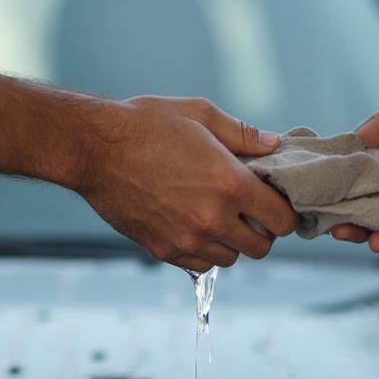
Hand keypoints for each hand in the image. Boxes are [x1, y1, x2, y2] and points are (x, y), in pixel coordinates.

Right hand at [78, 96, 297, 270]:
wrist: (93, 148)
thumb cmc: (146, 124)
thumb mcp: (200, 114)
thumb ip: (243, 134)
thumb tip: (274, 145)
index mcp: (230, 184)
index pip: (282, 219)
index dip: (285, 212)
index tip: (276, 203)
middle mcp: (212, 218)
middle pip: (262, 247)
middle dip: (263, 230)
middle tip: (250, 211)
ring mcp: (186, 239)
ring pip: (231, 259)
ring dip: (233, 242)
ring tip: (219, 216)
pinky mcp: (162, 250)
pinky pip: (199, 264)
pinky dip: (204, 250)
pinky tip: (194, 224)